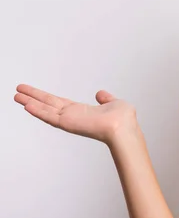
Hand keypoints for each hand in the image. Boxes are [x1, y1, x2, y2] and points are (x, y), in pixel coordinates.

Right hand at [14, 84, 138, 146]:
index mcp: (82, 111)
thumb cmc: (123, 119)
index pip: (59, 103)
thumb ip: (106, 99)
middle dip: (33, 97)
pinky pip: (49, 116)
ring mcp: (69, 120)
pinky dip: (38, 111)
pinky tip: (26, 105)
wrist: (123, 127)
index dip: (45, 97)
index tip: (33, 92)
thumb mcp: (114, 103)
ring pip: (45, 109)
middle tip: (18, 90)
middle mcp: (73, 116)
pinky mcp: (68, 123)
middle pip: (48, 104)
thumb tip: (100, 94)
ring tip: (16, 95)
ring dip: (30, 102)